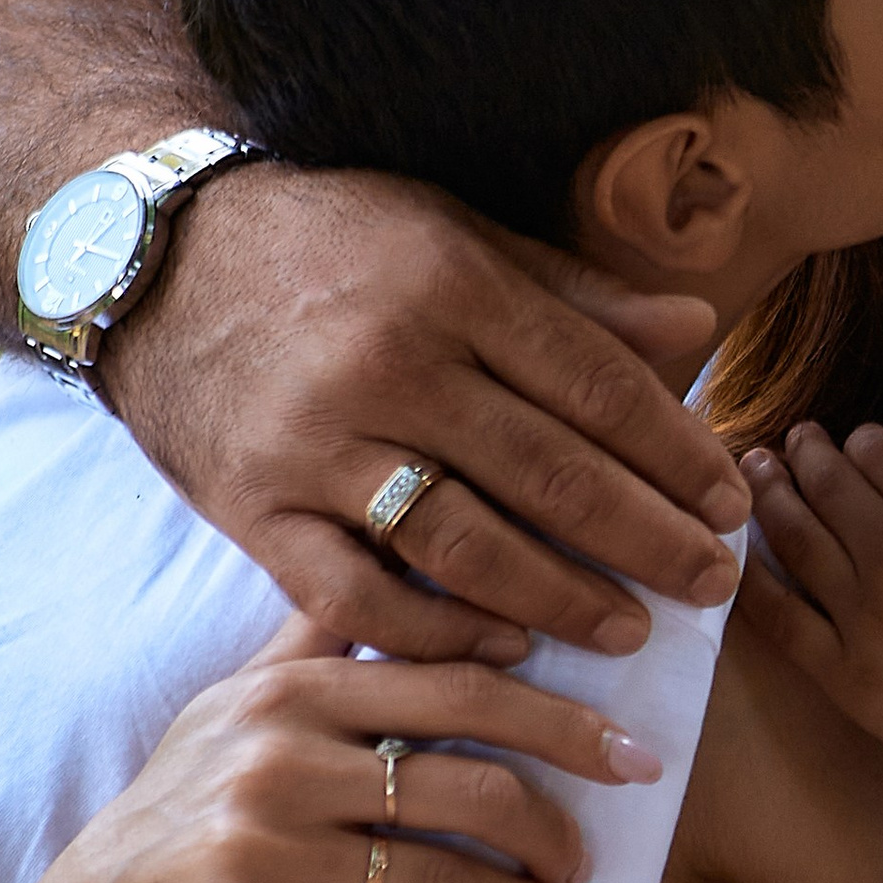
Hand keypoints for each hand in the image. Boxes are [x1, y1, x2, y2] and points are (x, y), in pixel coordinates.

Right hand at [11, 614, 664, 882]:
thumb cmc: (184, 809)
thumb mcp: (235, 709)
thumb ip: (318, 644)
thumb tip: (410, 551)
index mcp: (292, 691)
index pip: (459, 687)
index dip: (562, 719)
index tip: (634, 752)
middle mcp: (278, 757)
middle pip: (469, 782)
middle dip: (556, 824)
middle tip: (594, 858)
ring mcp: (265, 845)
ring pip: (444, 874)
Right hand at [104, 160, 750, 662]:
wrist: (151, 258)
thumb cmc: (329, 245)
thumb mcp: (455, 237)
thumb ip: (577, 295)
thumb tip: (697, 331)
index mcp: (451, 286)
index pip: (594, 384)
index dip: (675, 453)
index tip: (731, 503)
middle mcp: (388, 366)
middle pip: (548, 472)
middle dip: (647, 537)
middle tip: (713, 582)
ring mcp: (315, 445)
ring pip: (464, 542)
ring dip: (561, 595)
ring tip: (630, 627)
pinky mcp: (254, 509)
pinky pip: (357, 594)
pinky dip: (434, 630)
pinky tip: (505, 646)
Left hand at [743, 420, 882, 800]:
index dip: (864, 440)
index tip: (856, 443)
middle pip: (831, 485)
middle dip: (807, 452)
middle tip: (793, 440)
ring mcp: (863, 618)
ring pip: (796, 539)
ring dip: (771, 496)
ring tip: (756, 471)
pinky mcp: (843, 674)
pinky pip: (781, 619)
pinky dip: (755, 581)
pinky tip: (739, 556)